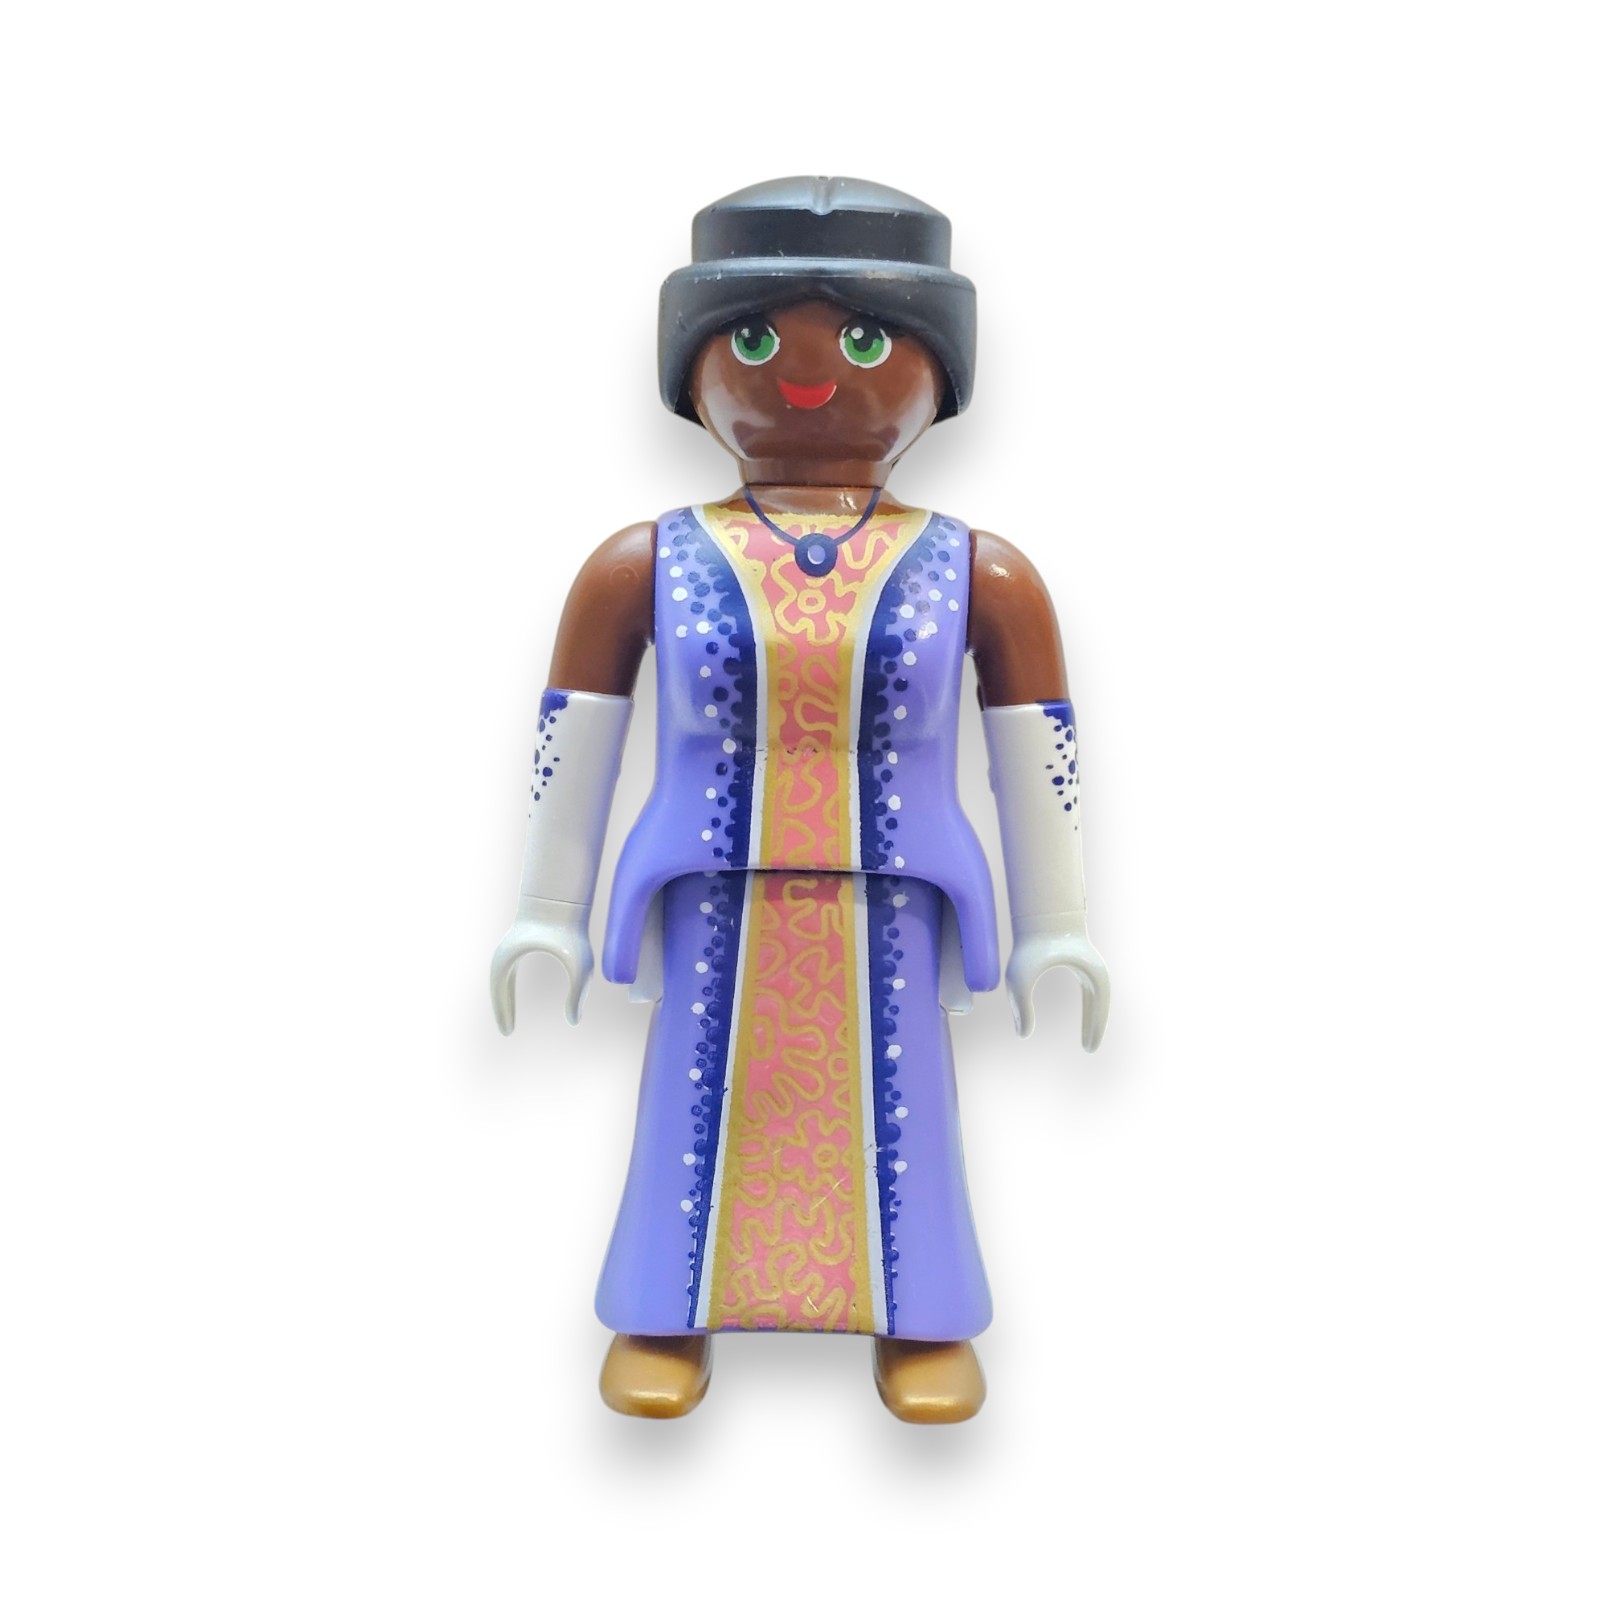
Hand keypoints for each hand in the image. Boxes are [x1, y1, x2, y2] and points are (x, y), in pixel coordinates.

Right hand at [489, 897, 593, 1032]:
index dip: (503, 1013)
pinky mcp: (520, 945)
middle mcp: (506, 955)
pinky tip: (514, 1000)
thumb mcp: (578, 965)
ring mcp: (511, 949)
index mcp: (510, 960)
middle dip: (502, 1009)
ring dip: (504, 1000)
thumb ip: (577, 993)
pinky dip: (509, 989)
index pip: (500, 992)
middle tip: (507, 1031)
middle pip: (498, 989)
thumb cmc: (568, 929)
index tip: (508, 1033)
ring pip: (501, 981)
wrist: (560, 898)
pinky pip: (510, 974)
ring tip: (509, 1020)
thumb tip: (573, 1020)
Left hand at [1005, 923, 1110, 1050]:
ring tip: (1087, 1039)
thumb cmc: (1031, 944)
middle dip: (1095, 1027)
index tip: (1089, 1050)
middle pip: (1100, 1005)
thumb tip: (1023, 1034)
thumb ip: (1021, 1006)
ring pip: (1096, 999)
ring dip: (1092, 1018)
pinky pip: (1089, 992)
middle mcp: (1094, 970)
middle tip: (1088, 1049)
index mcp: (1089, 974)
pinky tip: (1084, 1020)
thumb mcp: (1021, 977)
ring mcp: (1088, 966)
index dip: (1094, 1029)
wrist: (1039, 913)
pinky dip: (1089, 1008)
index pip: (1099, 1008)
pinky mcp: (1080, 962)